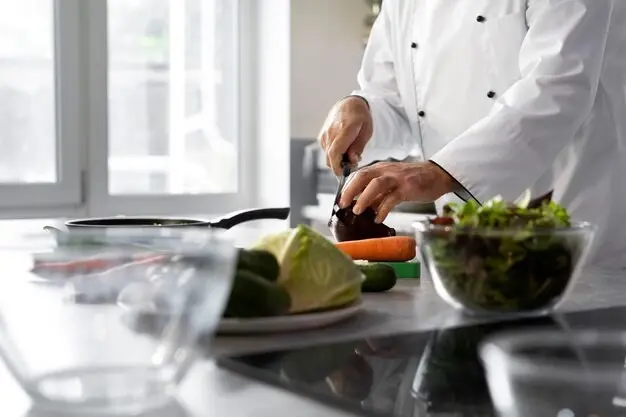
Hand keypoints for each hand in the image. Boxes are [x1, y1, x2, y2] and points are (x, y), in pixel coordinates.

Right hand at [318, 96, 372, 174]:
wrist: (349, 104)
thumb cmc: (360, 117)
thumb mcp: (367, 131)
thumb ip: (358, 147)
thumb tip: (352, 161)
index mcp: (344, 130)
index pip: (335, 153)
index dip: (337, 167)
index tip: (344, 174)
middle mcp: (331, 133)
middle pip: (329, 158)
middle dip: (339, 166)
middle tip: (351, 165)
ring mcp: (324, 135)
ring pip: (327, 156)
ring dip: (337, 161)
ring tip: (349, 155)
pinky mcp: (321, 136)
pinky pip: (326, 151)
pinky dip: (334, 155)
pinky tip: (343, 150)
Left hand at [339, 161, 454, 222]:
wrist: (437, 175)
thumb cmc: (414, 180)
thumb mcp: (392, 184)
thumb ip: (378, 194)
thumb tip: (363, 207)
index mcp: (380, 169)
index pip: (359, 174)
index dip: (348, 187)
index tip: (341, 200)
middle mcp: (387, 170)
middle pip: (363, 176)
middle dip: (351, 190)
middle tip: (343, 204)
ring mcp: (397, 178)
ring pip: (376, 184)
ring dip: (364, 198)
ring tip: (357, 211)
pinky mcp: (408, 187)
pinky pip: (392, 198)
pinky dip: (383, 209)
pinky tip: (378, 218)